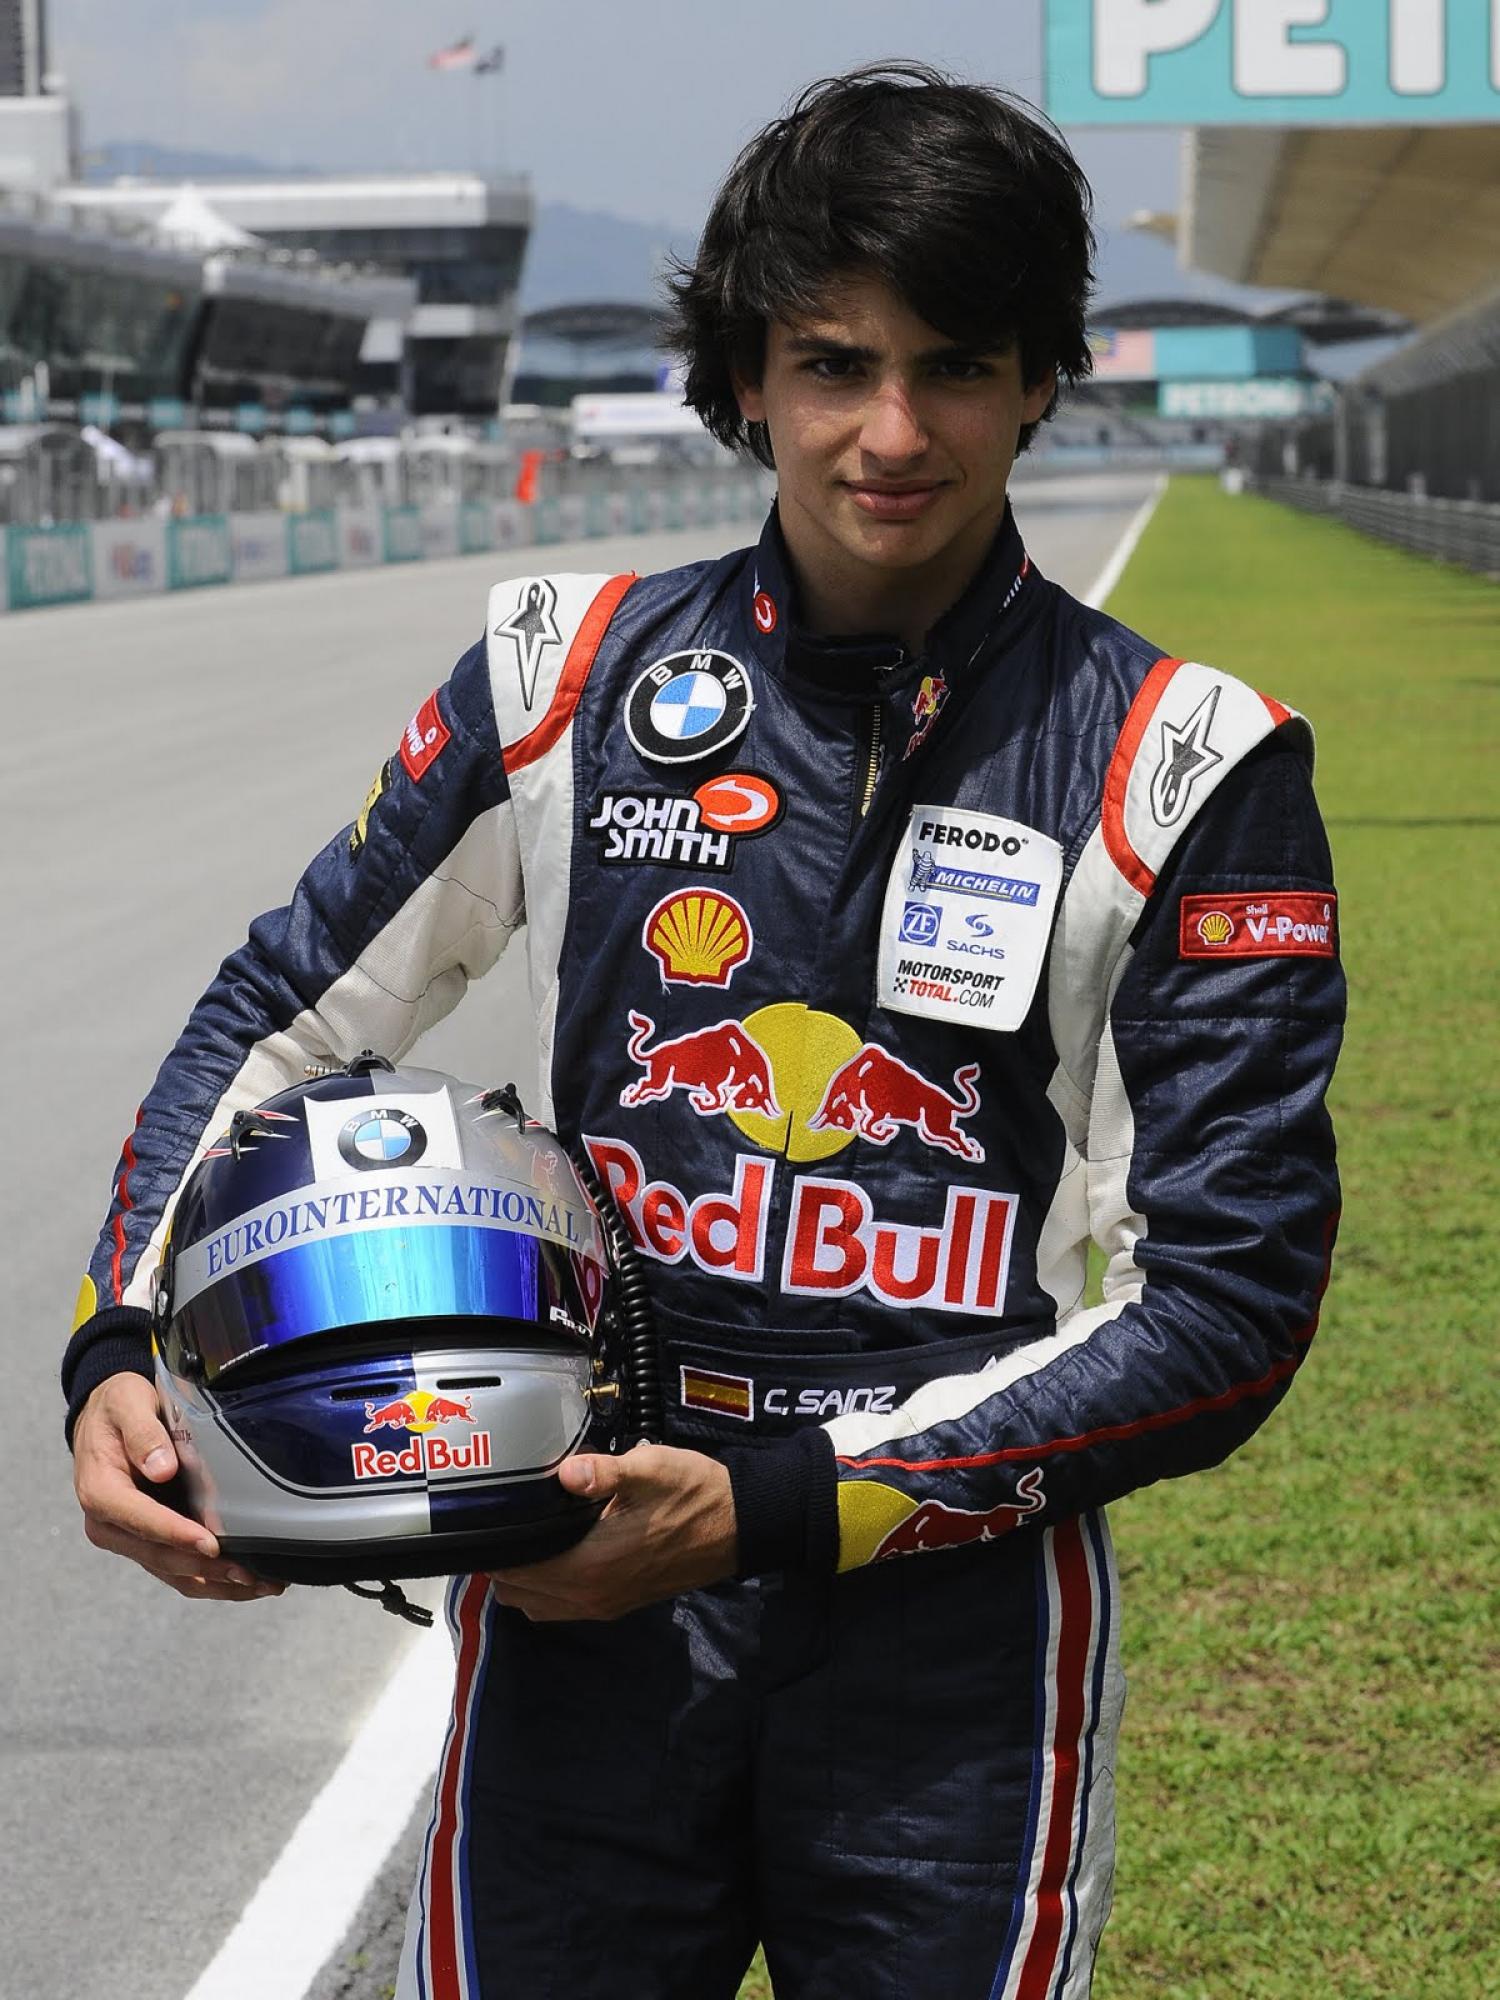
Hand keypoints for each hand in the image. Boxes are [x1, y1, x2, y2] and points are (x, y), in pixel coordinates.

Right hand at [72, 1374, 282, 1601]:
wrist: (107, 1417)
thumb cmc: (118, 1408)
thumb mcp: (127, 1404)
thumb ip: (143, 1434)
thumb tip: (161, 1468)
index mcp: (102, 1493)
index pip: (141, 1521)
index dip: (176, 1535)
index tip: (210, 1544)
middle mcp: (111, 1525)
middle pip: (160, 1556)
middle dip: (206, 1567)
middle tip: (250, 1573)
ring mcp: (129, 1538)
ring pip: (173, 1572)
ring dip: (216, 1583)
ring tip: (261, 1584)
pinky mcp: (148, 1542)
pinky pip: (179, 1569)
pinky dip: (211, 1578)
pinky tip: (246, 1580)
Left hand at [486, 1442, 736, 1620]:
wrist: (739, 1525)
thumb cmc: (693, 1493)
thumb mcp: (650, 1470)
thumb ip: (602, 1472)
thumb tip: (564, 1473)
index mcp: (591, 1566)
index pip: (515, 1572)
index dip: (494, 1548)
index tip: (487, 1518)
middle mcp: (591, 1596)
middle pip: (517, 1594)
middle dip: (502, 1562)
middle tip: (503, 1521)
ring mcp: (604, 1605)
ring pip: (536, 1606)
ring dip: (522, 1579)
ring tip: (525, 1536)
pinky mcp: (617, 1604)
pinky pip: (561, 1608)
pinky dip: (545, 1588)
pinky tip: (555, 1552)